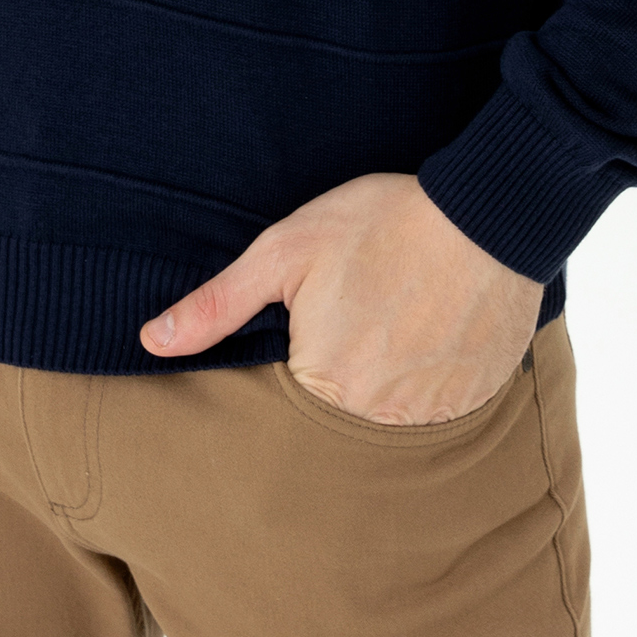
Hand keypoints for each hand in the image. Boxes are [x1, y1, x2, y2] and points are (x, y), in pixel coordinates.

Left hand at [140, 171, 542, 423]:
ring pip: (390, 422)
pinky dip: (432, 385)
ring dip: (387, 385)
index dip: (295, 366)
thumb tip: (152, 341)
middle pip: (338, 421)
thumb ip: (218, 305)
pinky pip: (440, 413)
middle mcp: (378, 418)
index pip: (285, 410)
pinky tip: (432, 336)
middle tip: (360, 322)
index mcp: (323, 386)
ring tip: (396, 325)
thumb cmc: (379, 224)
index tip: (312, 333)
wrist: (484, 214)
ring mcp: (432, 416)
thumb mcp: (286, 249)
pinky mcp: (475, 403)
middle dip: (341, 378)